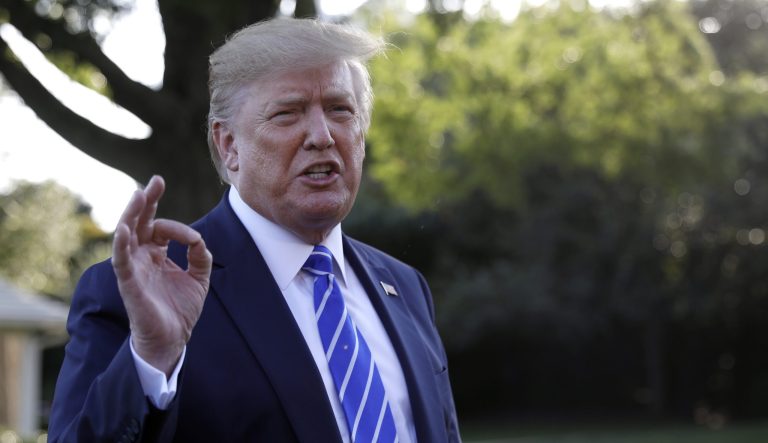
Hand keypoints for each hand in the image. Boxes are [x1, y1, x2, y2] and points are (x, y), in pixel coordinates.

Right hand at [111, 176, 211, 375]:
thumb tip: (199, 239)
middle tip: (154, 182)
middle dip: (146, 201)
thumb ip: (201, 256)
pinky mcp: (129, 283)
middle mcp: (142, 257)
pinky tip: (124, 229)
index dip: (176, 226)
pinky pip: (121, 261)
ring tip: (138, 195)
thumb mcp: (199, 278)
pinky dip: (121, 245)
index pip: (159, 227)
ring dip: (131, 215)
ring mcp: (134, 268)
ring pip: (127, 235)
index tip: (194, 239)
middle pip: (139, 223)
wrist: (173, 339)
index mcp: (157, 254)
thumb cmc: (180, 309)